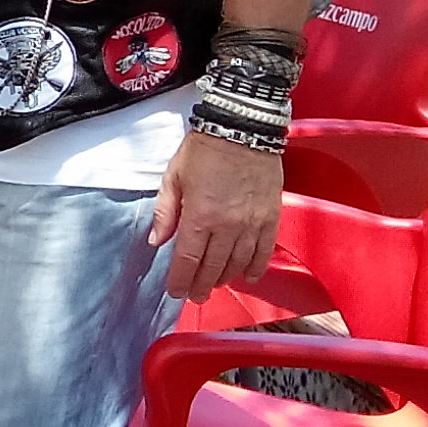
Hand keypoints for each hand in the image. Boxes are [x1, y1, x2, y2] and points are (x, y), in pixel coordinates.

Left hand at [149, 129, 282, 299]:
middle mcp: (227, 226)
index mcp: (199, 217)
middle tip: (194, 295)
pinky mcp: (271, 219)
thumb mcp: (174, 177)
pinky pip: (264, 252)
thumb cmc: (203, 151)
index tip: (176, 291)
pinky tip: (248, 277)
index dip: (180, 280)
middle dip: (201, 285)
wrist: (242, 130)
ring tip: (214, 285)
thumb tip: (156, 241)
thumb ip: (165, 212)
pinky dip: (256, 268)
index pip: (187, 260)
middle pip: (213, 268)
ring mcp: (252, 224)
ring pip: (238, 264)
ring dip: (225, 279)